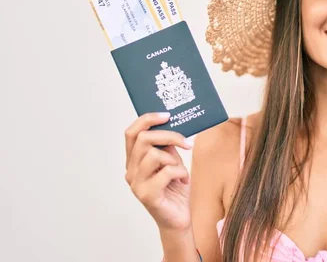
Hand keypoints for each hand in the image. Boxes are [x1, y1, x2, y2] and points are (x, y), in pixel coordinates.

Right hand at [124, 112, 193, 232]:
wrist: (178, 218)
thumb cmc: (175, 189)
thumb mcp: (172, 161)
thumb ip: (167, 146)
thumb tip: (172, 123)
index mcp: (134, 160)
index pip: (131, 133)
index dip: (147, 119)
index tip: (167, 116)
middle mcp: (131, 171)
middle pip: (144, 139)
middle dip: (170, 136)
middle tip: (187, 143)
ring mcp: (136, 184)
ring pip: (154, 154)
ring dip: (175, 160)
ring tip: (180, 171)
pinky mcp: (146, 195)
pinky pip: (166, 172)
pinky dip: (180, 173)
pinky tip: (183, 181)